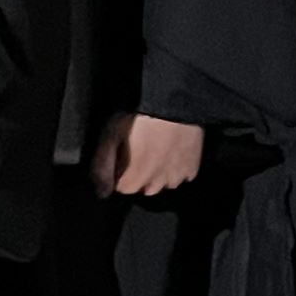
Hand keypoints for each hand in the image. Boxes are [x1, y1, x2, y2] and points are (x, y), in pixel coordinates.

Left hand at [90, 112, 205, 197]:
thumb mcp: (110, 136)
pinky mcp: (193, 167)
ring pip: (165, 184)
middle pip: (144, 188)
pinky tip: (172, 151)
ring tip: (156, 150)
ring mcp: (178, 176)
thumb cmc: (139, 117)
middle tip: (140, 150)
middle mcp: (158, 184)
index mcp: (135, 179)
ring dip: (159, 174)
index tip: (121, 156)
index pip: (123, 188)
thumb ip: (103, 167)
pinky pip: (183, 175)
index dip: (120, 172)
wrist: (173, 103)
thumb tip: (102, 192)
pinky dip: (177, 168)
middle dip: (139, 175)